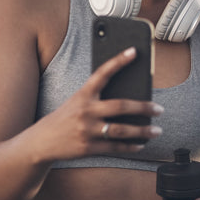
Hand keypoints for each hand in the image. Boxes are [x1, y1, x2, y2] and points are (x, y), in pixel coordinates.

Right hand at [32, 47, 162, 160]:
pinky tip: (141, 144)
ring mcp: (86, 130)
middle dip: (143, 107)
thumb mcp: (77, 103)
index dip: (118, 61)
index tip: (134, 51)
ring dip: (143, 131)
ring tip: (157, 130)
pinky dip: (131, 146)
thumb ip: (97, 98)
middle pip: (120, 106)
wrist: (40, 142)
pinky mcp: (88, 148)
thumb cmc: (65, 118)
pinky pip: (115, 147)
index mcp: (83, 95)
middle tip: (159, 109)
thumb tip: (131, 100)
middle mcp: (85, 111)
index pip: (102, 73)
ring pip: (121, 130)